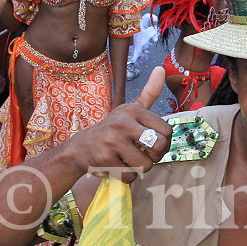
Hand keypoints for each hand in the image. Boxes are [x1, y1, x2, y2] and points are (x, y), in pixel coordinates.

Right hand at [68, 66, 171, 182]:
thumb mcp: (130, 109)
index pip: (166, 131)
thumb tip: (161, 69)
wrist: (80, 147)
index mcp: (133, 110)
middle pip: (159, 147)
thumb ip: (149, 93)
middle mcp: (123, 123)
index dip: (164, 142)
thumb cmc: (113, 129)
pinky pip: (130, 176)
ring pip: (145, 165)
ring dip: (139, 168)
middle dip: (154, 156)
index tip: (153, 144)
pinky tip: (118, 166)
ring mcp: (112, 141)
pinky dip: (126, 176)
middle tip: (144, 154)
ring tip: (128, 159)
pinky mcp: (104, 159)